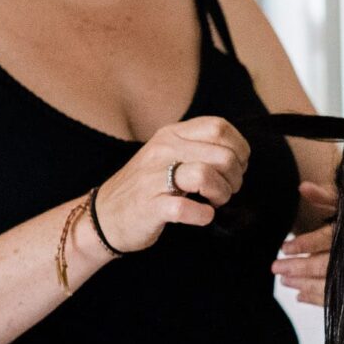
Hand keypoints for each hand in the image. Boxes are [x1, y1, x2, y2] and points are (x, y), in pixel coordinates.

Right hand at [92, 117, 250, 253]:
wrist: (104, 216)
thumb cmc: (145, 186)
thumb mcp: (168, 154)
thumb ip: (198, 146)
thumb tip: (238, 153)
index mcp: (171, 134)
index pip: (219, 127)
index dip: (239, 148)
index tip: (237, 167)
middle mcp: (163, 151)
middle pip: (222, 154)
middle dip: (235, 177)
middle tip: (227, 190)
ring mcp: (154, 178)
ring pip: (206, 176)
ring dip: (222, 194)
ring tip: (215, 202)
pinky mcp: (150, 207)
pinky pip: (185, 208)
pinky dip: (202, 215)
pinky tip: (202, 216)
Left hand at [273, 181, 335, 305]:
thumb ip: (327, 197)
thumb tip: (303, 187)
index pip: (325, 239)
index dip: (304, 244)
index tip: (284, 248)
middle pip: (324, 265)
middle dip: (298, 267)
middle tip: (276, 268)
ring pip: (329, 284)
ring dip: (304, 284)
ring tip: (285, 281)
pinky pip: (337, 298)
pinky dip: (316, 299)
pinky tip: (300, 296)